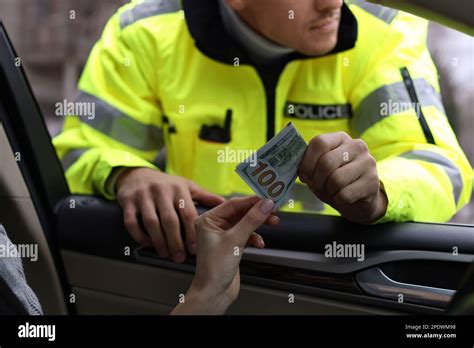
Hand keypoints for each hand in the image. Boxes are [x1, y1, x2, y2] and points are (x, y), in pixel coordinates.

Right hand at [116, 168, 224, 262]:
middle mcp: (161, 191)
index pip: (187, 213)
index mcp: (179, 188)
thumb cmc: (167, 184)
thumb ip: (205, 196)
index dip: (192, 233)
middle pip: (169, 220)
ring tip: (166, 254)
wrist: (138, 174)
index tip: (194, 249)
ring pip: (151, 223)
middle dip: (176, 242)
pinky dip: (140, 236)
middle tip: (180, 257)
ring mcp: (143, 196)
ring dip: (159, 242)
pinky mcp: (128, 201)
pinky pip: (132, 222)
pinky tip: (148, 244)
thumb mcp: (187, 186)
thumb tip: (225, 203)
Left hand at [171, 196, 278, 314]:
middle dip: (258, 213)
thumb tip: (265, 204)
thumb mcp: (235, 240)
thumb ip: (252, 220)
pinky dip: (255, 237)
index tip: (268, 198)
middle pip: (241, 212)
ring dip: (259, 224)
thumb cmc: (214, 269)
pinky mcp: (232, 245)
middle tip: (274, 211)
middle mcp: (214, 225)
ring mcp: (223, 235)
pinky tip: (259, 243)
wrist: (214, 293)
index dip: (252, 200)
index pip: (233, 204)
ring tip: (273, 224)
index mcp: (208, 219)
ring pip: (246, 223)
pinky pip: (247, 234)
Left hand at [298, 132, 386, 222]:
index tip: (304, 175)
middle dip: (317, 180)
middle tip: (317, 188)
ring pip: (336, 179)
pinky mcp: (373, 182)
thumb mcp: (320, 170)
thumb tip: (297, 168)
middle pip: (326, 162)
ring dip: (328, 191)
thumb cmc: (334, 182)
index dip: (307, 162)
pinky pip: (345, 194)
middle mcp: (356, 146)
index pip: (319, 142)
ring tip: (330, 192)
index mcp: (340, 138)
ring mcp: (368, 162)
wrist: (359, 200)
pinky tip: (342, 198)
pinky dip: (338, 200)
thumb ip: (309, 164)